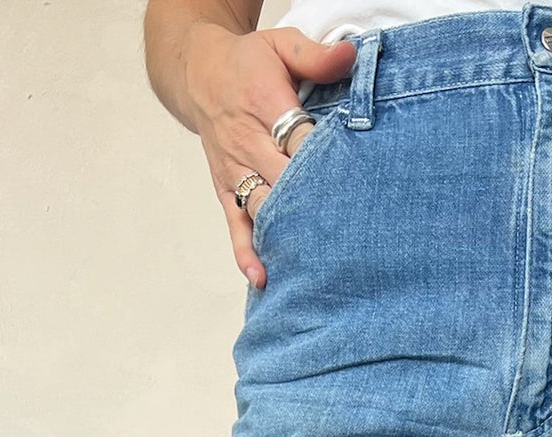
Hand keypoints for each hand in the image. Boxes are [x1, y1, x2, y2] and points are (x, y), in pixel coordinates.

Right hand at [180, 24, 356, 288]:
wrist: (197, 73)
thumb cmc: (248, 62)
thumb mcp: (279, 43)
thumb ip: (315, 55)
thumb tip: (351, 56)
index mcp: (264, 103)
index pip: (300, 139)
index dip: (325, 163)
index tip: (354, 184)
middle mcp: (248, 142)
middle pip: (285, 181)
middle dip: (314, 207)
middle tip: (349, 237)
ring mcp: (236, 170)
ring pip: (263, 208)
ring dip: (287, 236)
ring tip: (315, 266)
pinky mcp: (226, 189)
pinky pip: (235, 224)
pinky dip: (247, 252)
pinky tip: (262, 278)